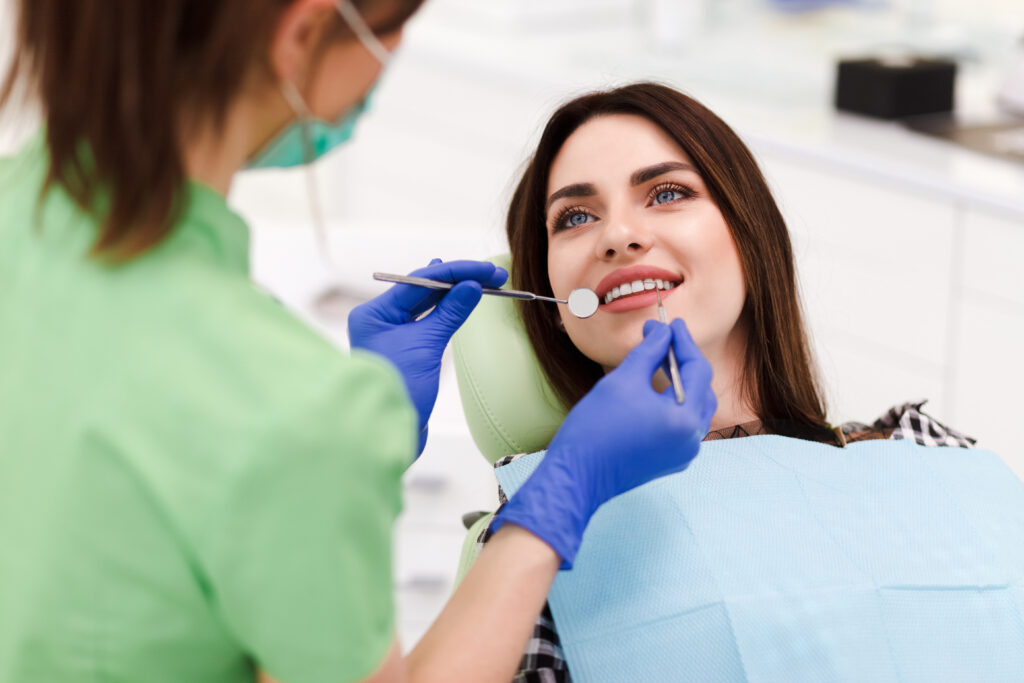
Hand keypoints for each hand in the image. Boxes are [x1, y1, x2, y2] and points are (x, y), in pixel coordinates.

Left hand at [348, 259, 507, 454]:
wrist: (388, 435)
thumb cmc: (398, 391)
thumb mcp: (426, 346)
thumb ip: (449, 313)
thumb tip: (472, 286)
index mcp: (374, 313)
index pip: (419, 280)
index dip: (456, 272)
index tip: (486, 271)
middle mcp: (379, 320)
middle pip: (423, 289)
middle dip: (459, 280)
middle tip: (494, 275)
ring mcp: (391, 335)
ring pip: (427, 304)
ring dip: (455, 293)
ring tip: (484, 281)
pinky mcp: (405, 351)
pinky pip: (428, 322)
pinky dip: (447, 311)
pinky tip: (459, 297)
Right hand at [493, 318, 716, 567]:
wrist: (576, 476)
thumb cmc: (596, 429)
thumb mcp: (623, 380)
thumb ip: (649, 351)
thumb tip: (661, 332)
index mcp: (686, 419)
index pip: (697, 370)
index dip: (683, 342)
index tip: (669, 323)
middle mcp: (692, 439)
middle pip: (700, 389)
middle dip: (683, 361)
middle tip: (664, 338)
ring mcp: (682, 454)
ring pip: (692, 407)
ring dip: (679, 381)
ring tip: (659, 359)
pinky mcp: (669, 461)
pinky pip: (680, 424)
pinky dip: (672, 402)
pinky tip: (654, 389)